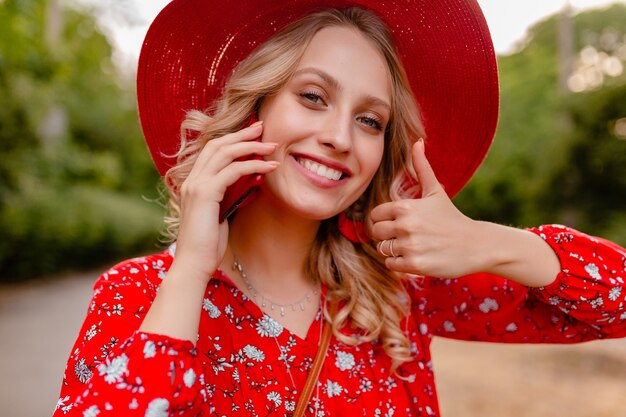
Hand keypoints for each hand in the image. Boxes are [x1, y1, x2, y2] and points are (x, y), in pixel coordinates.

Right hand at [174, 121, 278, 281]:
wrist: (194, 263)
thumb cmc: (209, 244)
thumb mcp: (222, 212)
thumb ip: (231, 194)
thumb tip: (252, 182)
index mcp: (193, 182)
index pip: (212, 150)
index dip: (232, 139)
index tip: (253, 134)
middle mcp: (191, 179)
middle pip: (217, 144)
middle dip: (242, 134)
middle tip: (263, 127)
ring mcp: (196, 184)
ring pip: (225, 153)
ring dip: (251, 146)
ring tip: (272, 146)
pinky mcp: (205, 193)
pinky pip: (233, 171)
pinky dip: (253, 165)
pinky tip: (269, 166)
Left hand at [370, 139, 482, 277]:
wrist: (475, 245)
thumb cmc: (451, 217)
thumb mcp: (436, 191)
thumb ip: (422, 167)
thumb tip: (417, 142)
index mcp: (405, 206)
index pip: (375, 215)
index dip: (384, 220)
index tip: (399, 223)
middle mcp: (405, 225)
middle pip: (376, 233)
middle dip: (387, 236)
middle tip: (405, 236)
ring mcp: (410, 245)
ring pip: (382, 249)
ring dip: (394, 250)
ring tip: (413, 246)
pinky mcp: (415, 264)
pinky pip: (391, 264)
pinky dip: (400, 263)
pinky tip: (416, 257)